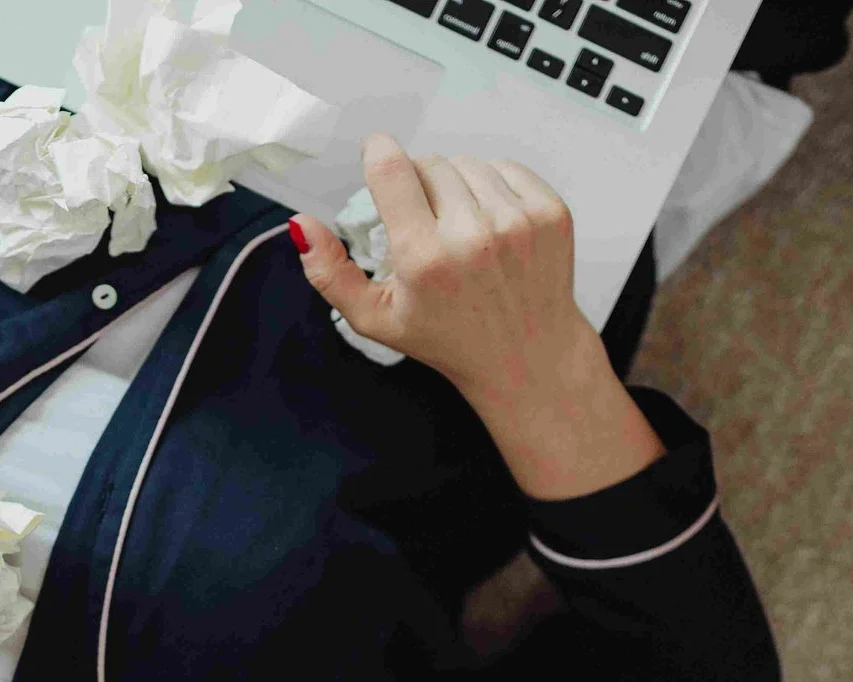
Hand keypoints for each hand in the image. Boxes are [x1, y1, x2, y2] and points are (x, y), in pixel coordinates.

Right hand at [293, 133, 593, 402]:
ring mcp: (517, 222)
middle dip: (420, 184)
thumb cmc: (448, 338)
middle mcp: (473, 236)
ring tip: (458, 225)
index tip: (378, 154)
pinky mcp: (550, 214)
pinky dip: (493, 185)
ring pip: (467, 163)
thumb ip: (330, 273)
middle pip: (430, 164)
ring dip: (456, 184)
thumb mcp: (376, 319)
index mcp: (424, 260)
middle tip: (425, 223)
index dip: (379, 153)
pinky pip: (506, 167)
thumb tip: (303, 225)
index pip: (392, 170)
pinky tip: (490, 221)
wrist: (528, 358)